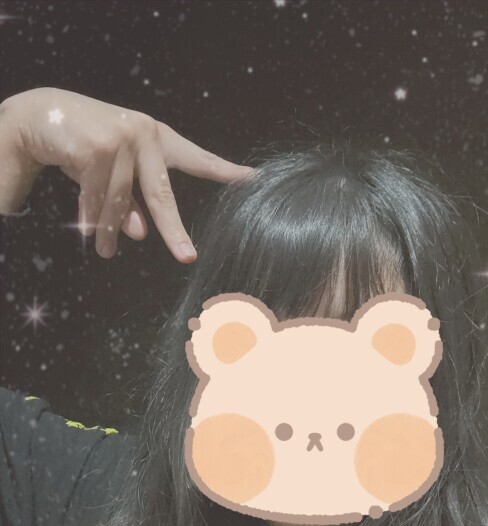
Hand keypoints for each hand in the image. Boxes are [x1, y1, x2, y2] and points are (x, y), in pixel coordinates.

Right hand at [1, 87, 254, 261]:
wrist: (41, 115)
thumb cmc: (86, 147)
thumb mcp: (115, 175)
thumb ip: (133, 202)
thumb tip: (142, 233)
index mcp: (158, 139)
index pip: (197, 159)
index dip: (225, 171)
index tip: (255, 179)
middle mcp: (144, 135)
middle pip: (162, 194)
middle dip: (173, 230)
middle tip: (187, 257)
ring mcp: (120, 138)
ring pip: (120, 203)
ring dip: (110, 231)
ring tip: (105, 251)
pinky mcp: (95, 147)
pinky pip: (95, 198)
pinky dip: (90, 218)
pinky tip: (89, 233)